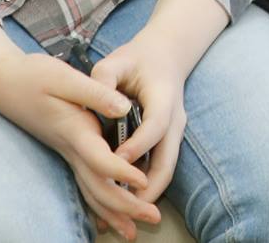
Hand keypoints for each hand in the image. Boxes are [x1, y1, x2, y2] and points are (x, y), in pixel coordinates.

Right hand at [0, 24, 159, 238]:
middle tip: (154, 218)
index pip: (100, 160)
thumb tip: (123, 108)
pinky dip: (99, 203)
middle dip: (126, 206)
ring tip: (133, 232)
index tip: (146, 182)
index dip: (123, 173)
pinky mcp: (67, 151)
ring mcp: (68, 153)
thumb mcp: (63, 77)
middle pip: (98, 187)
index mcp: (75, 130)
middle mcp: (72, 148)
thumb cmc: (33, 76)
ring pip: (90, 191)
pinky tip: (108, 217)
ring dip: (113, 212)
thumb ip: (95, 92)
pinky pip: (84, 184)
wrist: (4, 83)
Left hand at [91, 34, 192, 215]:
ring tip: (122, 212)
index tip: (116, 160)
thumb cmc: (138, 58)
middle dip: (149, 187)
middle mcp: (174, 119)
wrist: (166, 55)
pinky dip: (145, 185)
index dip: (138, 145)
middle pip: (168, 159)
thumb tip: (93, 99)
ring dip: (148, 193)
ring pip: (166, 169)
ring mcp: (174, 132)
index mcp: (164, 97)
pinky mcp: (167, 141)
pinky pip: (159, 167)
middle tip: (124, 207)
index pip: (155, 126)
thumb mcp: (118, 60)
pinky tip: (123, 198)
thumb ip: (104, 77)